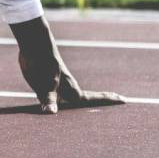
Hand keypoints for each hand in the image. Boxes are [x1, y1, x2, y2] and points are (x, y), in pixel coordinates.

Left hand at [10, 16, 125, 114]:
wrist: (34, 45)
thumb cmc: (41, 65)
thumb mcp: (45, 85)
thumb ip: (48, 100)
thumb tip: (51, 112)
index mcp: (72, 91)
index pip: (95, 98)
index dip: (109, 99)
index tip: (125, 100)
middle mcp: (69, 87)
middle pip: (90, 97)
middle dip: (103, 99)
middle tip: (119, 99)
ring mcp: (61, 83)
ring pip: (76, 94)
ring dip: (88, 98)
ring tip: (96, 102)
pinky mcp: (51, 80)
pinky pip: (63, 92)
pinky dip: (68, 97)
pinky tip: (65, 99)